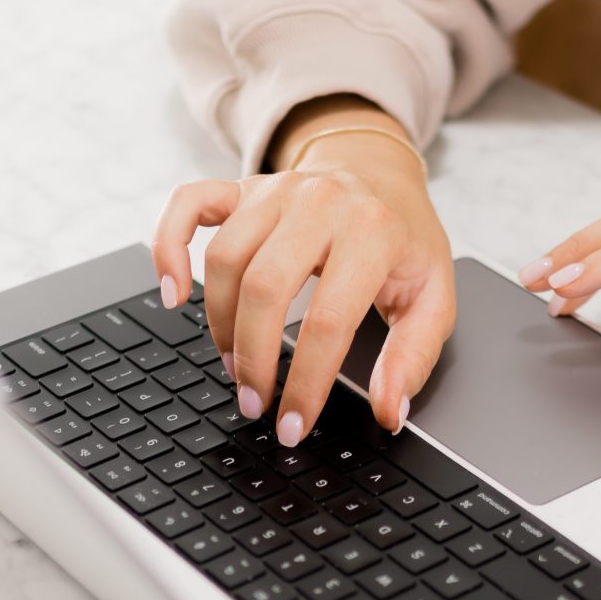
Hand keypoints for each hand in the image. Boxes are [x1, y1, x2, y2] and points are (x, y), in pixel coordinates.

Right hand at [151, 128, 453, 441]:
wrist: (382, 175)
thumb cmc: (404, 240)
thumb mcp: (433, 297)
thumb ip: (413, 357)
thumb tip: (388, 412)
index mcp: (372, 232)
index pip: (328, 321)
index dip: (306, 383)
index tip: (293, 424)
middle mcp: (320, 203)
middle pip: (264, 291)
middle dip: (253, 360)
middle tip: (255, 402)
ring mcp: (275, 191)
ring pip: (223, 261)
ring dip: (220, 325)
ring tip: (236, 365)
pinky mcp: (242, 188)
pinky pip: (187, 206)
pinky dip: (168, 248)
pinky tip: (173, 292)